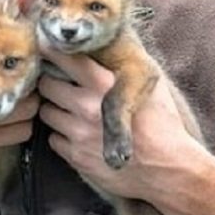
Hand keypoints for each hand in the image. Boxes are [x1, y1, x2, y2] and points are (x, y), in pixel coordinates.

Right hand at [0, 52, 38, 191]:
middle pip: (29, 104)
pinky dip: (2, 143)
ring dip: (19, 123)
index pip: (16, 77)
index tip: (19, 72)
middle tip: (16, 96)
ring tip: (8, 117)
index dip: (22, 74)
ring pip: (24, 129)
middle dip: (26, 99)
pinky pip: (6, 149)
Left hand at [37, 48, 201, 201]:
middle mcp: (86, 106)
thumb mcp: (152, 86)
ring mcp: (78, 133)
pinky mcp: (76, 157)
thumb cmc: (164, 125)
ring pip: (46, 112)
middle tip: (62, 84)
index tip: (47, 46)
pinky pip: (53, 139)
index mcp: (104, 84)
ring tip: (72, 111)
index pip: (66, 58)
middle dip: (53, 82)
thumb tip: (112, 49)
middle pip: (47, 84)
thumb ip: (127, 68)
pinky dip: (62, 136)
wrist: (168, 169)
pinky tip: (80, 134)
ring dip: (56, 110)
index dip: (52, 50)